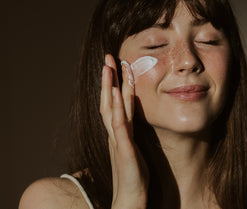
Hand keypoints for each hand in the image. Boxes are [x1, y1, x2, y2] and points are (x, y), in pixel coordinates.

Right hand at [100, 54, 148, 208]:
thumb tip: (132, 120)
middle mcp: (115, 133)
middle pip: (109, 100)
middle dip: (108, 78)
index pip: (114, 103)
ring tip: (109, 67)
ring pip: (111, 109)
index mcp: (119, 131)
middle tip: (108, 57)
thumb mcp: (133, 148)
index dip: (114, 83)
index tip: (116, 65)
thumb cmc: (134, 175)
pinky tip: (116, 94)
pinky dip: (117, 109)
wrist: (130, 198)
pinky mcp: (125, 149)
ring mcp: (118, 140)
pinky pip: (120, 125)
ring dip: (110, 87)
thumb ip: (131, 133)